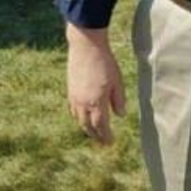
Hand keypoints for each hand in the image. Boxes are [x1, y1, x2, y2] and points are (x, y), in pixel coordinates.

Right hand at [66, 23, 125, 144]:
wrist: (86, 47)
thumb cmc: (105, 63)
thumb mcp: (117, 81)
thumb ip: (118, 100)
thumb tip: (120, 115)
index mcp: (96, 102)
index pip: (101, 126)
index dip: (105, 136)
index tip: (110, 143)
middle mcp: (83, 104)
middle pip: (88, 126)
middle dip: (96, 136)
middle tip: (102, 142)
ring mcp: (74, 98)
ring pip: (79, 120)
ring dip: (86, 128)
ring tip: (94, 132)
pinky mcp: (70, 91)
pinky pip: (74, 111)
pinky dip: (79, 117)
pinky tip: (83, 116)